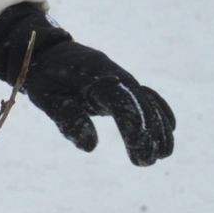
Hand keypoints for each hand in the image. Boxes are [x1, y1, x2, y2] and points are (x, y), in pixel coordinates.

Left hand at [0, 2, 175, 166]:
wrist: (47, 51)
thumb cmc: (44, 76)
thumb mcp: (46, 97)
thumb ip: (67, 118)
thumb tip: (90, 146)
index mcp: (93, 74)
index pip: (120, 99)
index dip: (132, 124)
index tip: (139, 150)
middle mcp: (113, 73)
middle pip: (139, 101)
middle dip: (148, 131)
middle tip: (148, 161)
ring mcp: (121, 77)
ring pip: (147, 100)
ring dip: (158, 125)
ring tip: (162, 154)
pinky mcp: (123, 83)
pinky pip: (147, 96)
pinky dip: (159, 111)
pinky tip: (169, 130)